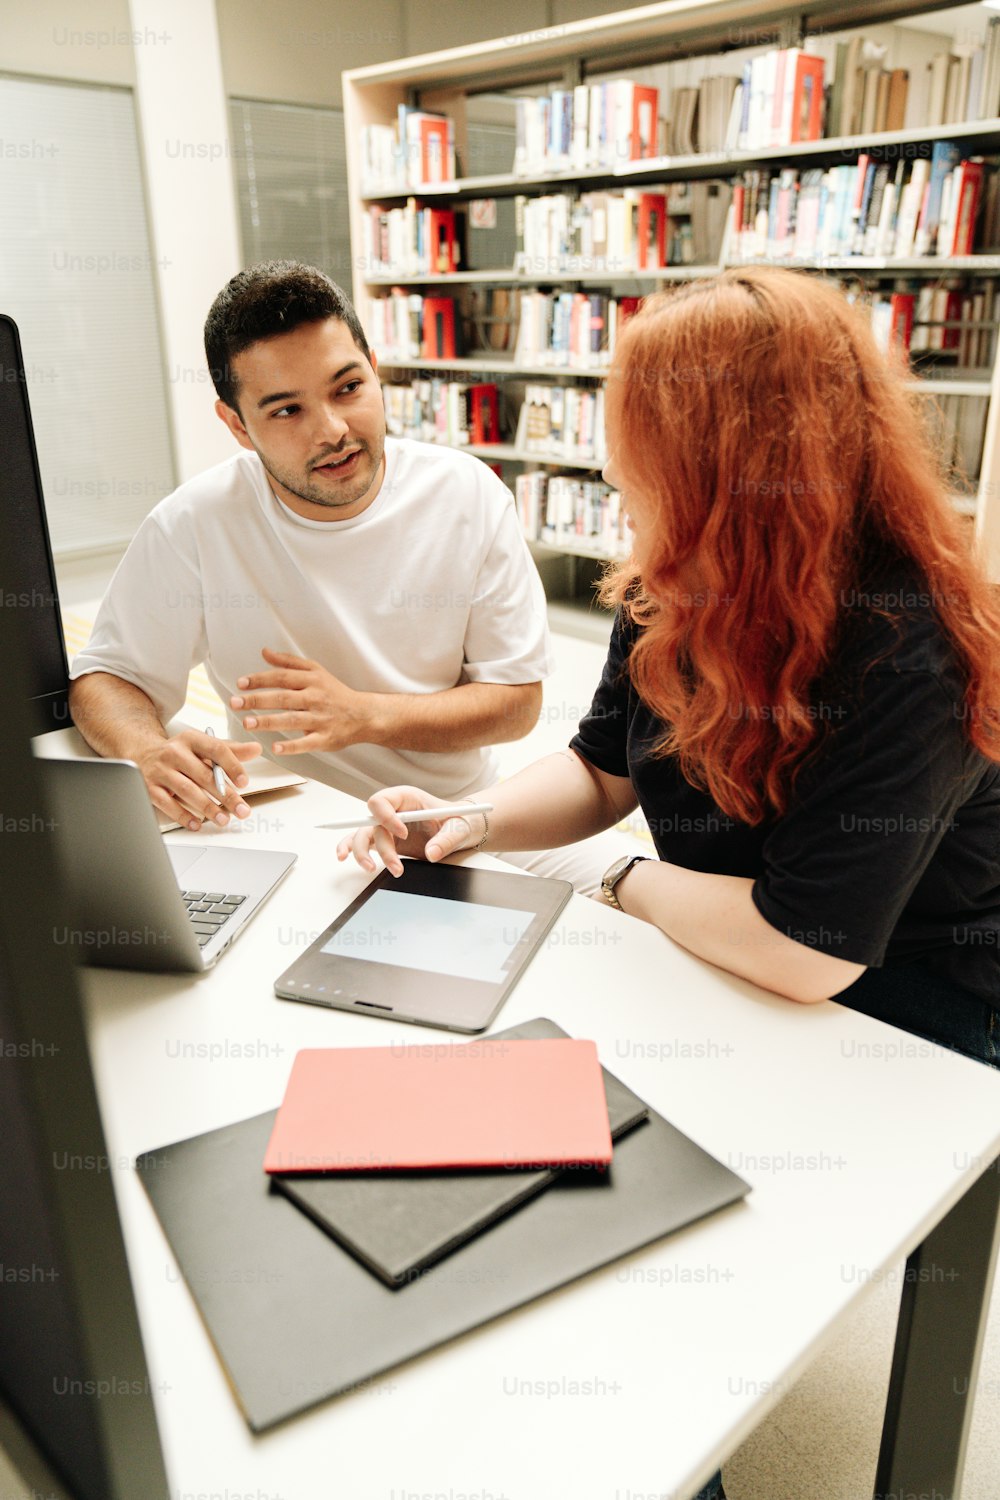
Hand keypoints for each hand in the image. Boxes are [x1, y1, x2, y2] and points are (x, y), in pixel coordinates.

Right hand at [135, 730, 261, 830]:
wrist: (142, 753)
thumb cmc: (180, 753)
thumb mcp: (203, 746)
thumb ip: (230, 750)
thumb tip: (256, 749)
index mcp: (191, 739)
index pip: (216, 749)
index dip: (232, 766)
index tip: (244, 782)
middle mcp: (174, 752)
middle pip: (204, 775)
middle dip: (226, 795)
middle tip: (242, 810)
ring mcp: (160, 770)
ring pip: (187, 790)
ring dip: (208, 807)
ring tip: (223, 819)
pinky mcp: (148, 786)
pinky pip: (168, 804)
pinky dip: (184, 816)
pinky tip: (197, 823)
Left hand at [231, 648, 370, 753]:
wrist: (364, 715)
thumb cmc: (335, 692)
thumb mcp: (316, 671)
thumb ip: (289, 662)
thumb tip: (264, 652)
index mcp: (312, 680)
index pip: (282, 677)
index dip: (260, 679)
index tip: (240, 684)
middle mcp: (315, 697)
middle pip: (283, 697)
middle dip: (257, 700)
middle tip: (235, 703)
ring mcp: (320, 718)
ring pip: (291, 719)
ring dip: (268, 721)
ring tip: (247, 723)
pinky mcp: (325, 738)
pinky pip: (306, 743)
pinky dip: (291, 746)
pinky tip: (275, 748)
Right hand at [336, 786, 483, 876]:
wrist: (460, 830)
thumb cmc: (458, 821)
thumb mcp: (459, 828)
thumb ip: (447, 840)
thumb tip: (432, 854)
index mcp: (407, 798)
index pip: (382, 801)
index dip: (386, 817)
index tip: (403, 834)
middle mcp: (392, 810)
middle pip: (371, 823)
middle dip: (380, 845)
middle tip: (395, 866)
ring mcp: (386, 826)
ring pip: (363, 835)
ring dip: (363, 852)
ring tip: (372, 869)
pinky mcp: (385, 840)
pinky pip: (362, 842)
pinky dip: (350, 848)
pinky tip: (343, 856)